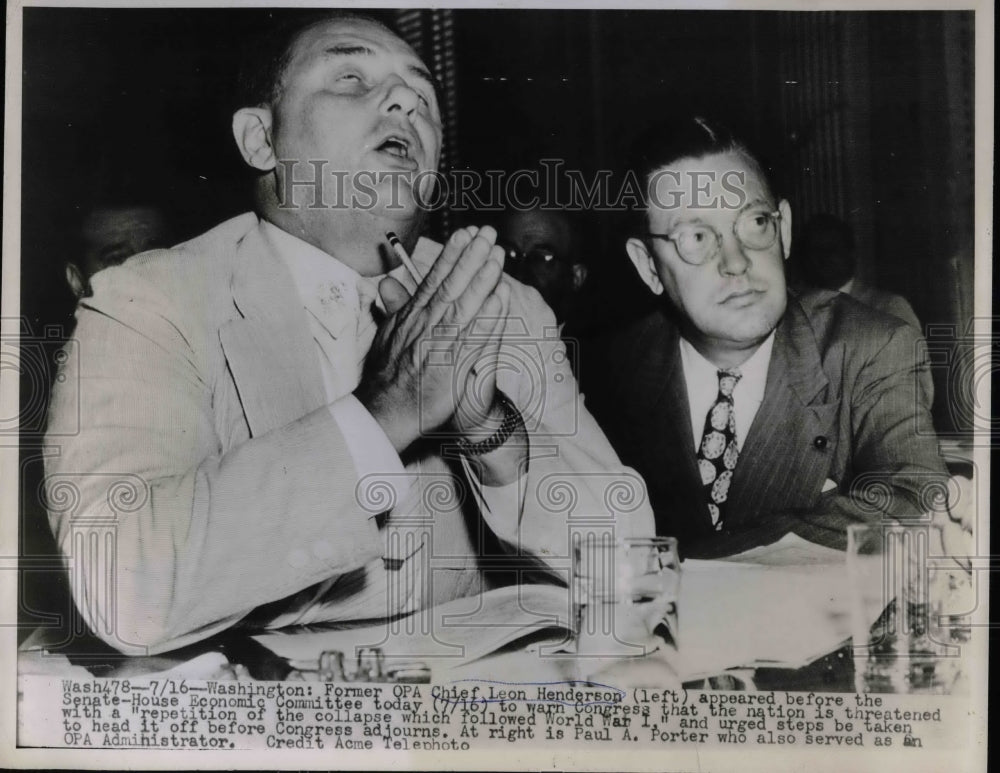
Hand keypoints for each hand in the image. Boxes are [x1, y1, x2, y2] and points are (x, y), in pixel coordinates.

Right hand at [355, 226, 506, 453]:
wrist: (387, 412)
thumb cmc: (387, 376)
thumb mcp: (385, 336)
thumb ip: (393, 308)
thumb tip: (387, 283)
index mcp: (412, 316)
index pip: (435, 278)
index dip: (452, 254)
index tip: (466, 234)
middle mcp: (427, 325)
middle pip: (452, 284)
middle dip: (471, 256)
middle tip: (487, 233)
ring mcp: (441, 344)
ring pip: (466, 305)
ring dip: (483, 279)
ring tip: (497, 256)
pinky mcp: (455, 366)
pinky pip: (477, 337)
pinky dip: (489, 317)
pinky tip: (501, 298)